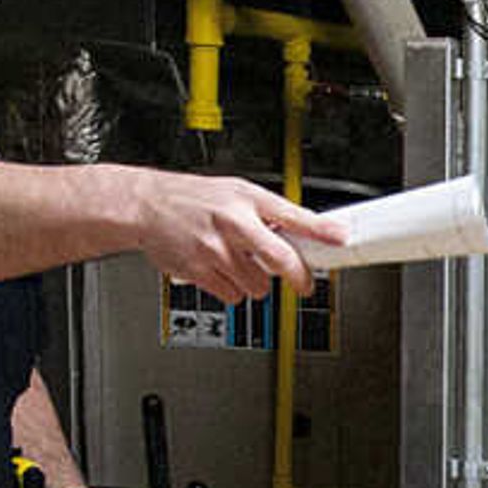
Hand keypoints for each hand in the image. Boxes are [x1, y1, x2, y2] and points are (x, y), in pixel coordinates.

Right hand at [129, 169, 335, 300]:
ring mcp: (216, 250)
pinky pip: (234, 295)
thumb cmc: (194, 198)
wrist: (146, 206)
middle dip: (299, 276)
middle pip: (281, 260)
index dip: (321, 230)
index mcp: (246, 199)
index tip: (341, 239)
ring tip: (237, 261)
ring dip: (254, 280)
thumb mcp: (237, 191)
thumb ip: (271, 212)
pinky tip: (219, 269)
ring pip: (258, 285)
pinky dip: (232, 289)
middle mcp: (233, 223)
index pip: (292, 215)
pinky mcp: (200, 272)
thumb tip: (308, 233)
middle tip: (303, 281)